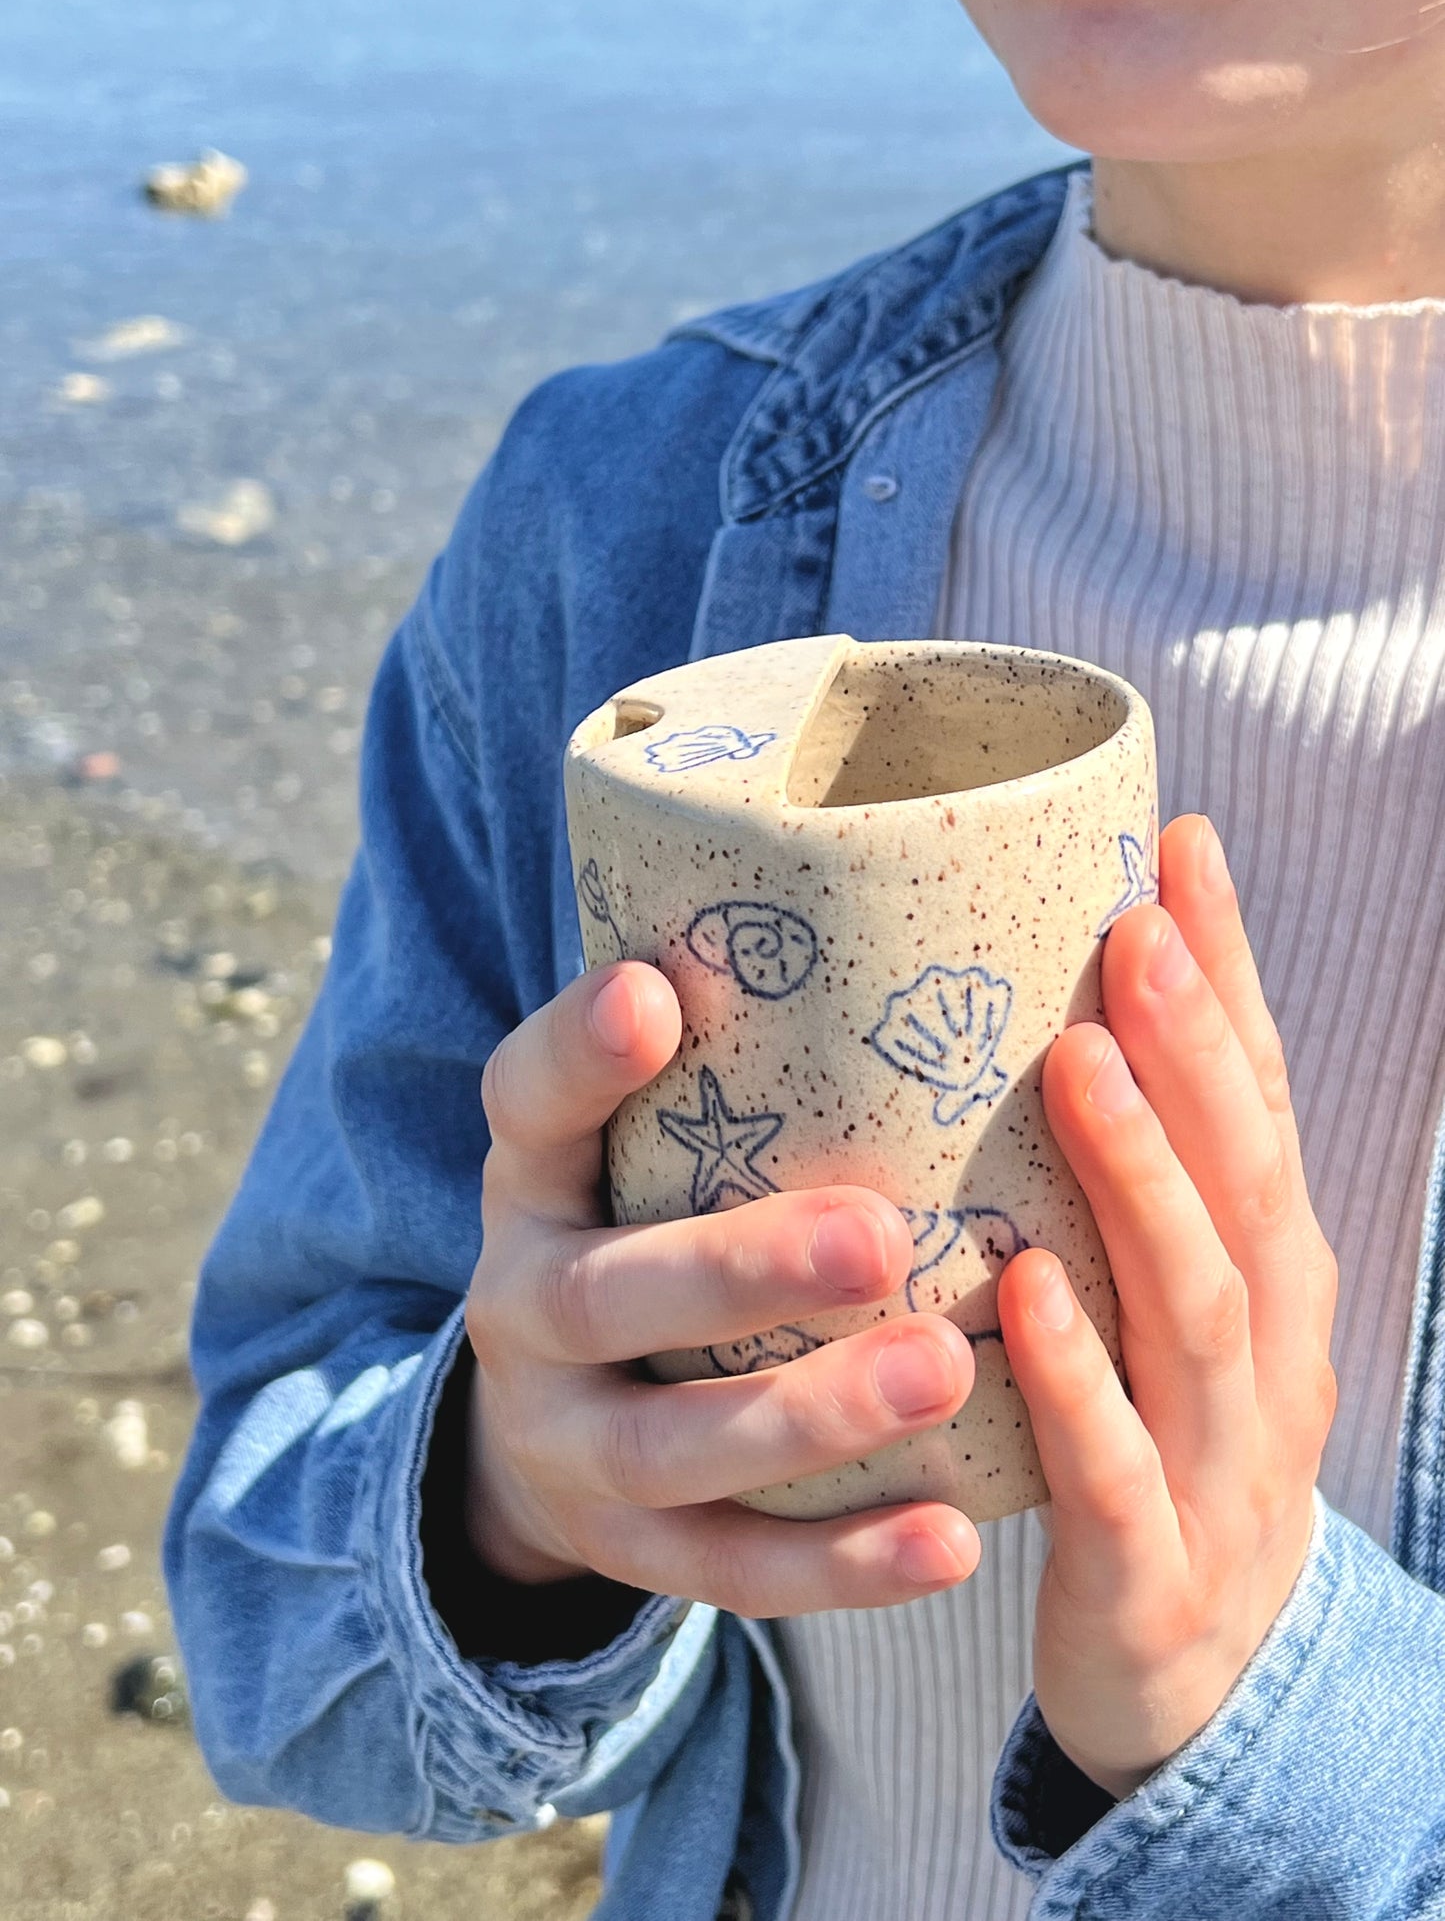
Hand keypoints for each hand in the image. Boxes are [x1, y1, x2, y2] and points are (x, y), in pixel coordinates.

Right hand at [464, 960, 981, 1613]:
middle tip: (871, 1233)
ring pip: (671, 1445)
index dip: (577, 1052)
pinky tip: (953, 1541)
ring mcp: (575, 1439)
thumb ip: (732, 1047)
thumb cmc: (648, 1221)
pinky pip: (731, 1569)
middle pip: (604, 1294)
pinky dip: (839, 1565)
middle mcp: (529, 1306)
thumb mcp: (643, 1131)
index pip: (525, 1101)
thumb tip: (917, 883)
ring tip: (942, 1372)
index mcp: (534, 1177)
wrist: (554, 1424)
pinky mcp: (636, 1548)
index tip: (656, 991)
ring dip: (808, 1416)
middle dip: (734, 1267)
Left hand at [995, 814, 1339, 1799]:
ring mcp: (1222, 1461)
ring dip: (1144, 1179)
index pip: (1259, 1103)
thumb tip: (1036, 1016)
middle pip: (1246, 1180)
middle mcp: (1266, 1350)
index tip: (1181, 845)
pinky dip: (1075, 1374)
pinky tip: (1022, 1291)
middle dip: (1197, 1049)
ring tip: (1080, 1061)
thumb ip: (1121, 1182)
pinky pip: (1113, 1464)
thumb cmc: (1154, 1446)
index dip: (1229, 979)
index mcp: (1267, 1274)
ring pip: (1199, 1304)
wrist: (1192, 1683)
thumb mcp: (1159, 1306)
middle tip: (1134, 926)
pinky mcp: (1151, 1569)